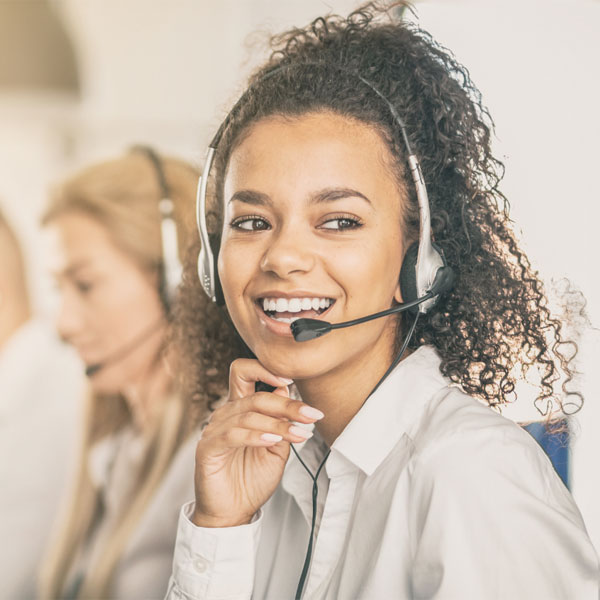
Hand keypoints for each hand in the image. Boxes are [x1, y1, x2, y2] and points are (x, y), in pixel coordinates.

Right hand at [192, 359, 323, 527]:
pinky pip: (232, 435)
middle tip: (311, 415)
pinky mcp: (208, 448)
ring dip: (278, 424)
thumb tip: (287, 390)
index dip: (265, 369)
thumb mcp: (277, 447)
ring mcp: (214, 429)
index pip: (245, 373)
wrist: (234, 512)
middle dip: (288, 405)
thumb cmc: (253, 478)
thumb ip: (281, 421)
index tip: (294, 378)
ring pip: (248, 415)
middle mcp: (226, 414)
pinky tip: (272, 441)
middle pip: (256, 396)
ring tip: (299, 434)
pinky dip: (255, 435)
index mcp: (240, 408)